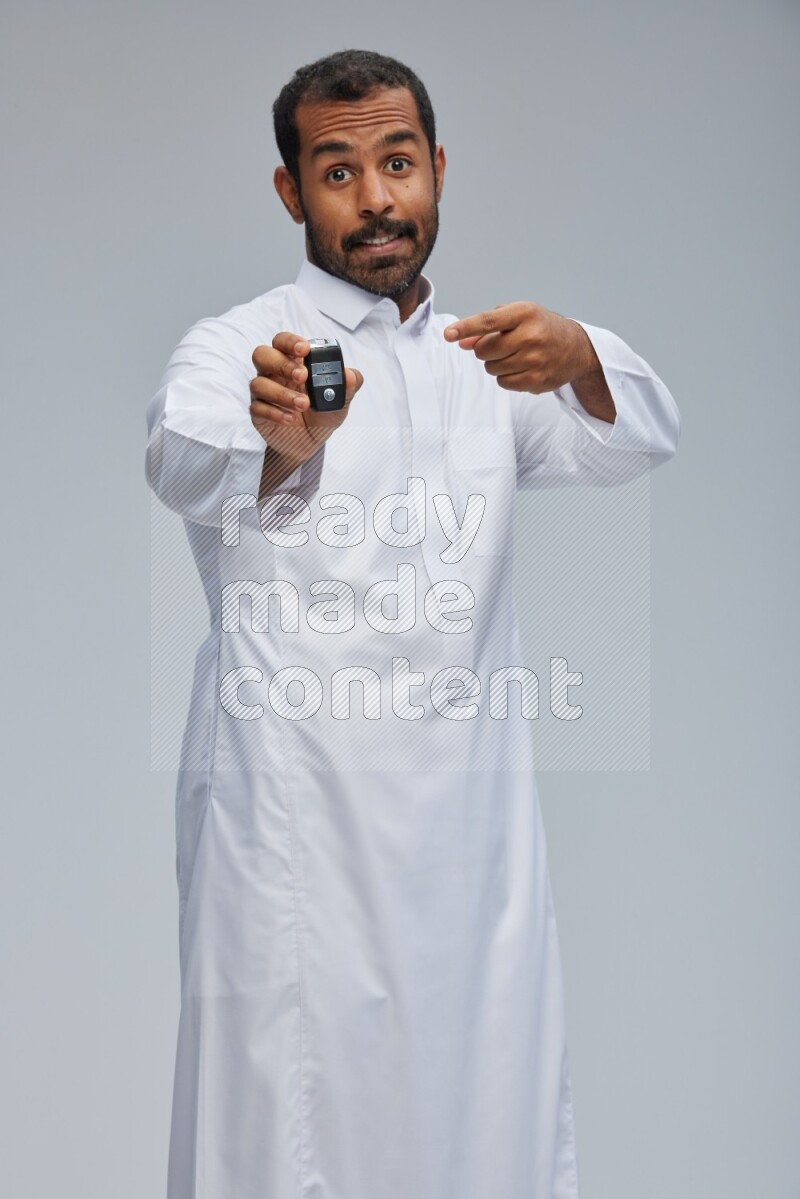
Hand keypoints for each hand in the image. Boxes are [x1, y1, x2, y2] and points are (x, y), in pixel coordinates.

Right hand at [250, 332, 363, 465]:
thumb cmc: (322, 413)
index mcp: (293, 361)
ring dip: (282, 393)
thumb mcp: (341, 400)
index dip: (290, 341)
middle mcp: (274, 373)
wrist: (311, 443)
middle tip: (303, 376)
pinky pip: (258, 408)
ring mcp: (264, 392)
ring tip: (303, 405)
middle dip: (281, 364)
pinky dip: (275, 413)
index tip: (304, 348)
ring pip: (258, 383)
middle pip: (262, 355)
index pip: (282, 341)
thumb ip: (348, 386)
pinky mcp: (258, 412)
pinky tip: (290, 419)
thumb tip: (351, 375)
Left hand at [443, 302, 600, 394]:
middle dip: (484, 350)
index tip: (449, 334)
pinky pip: (504, 383)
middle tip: (499, 346)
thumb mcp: (517, 317)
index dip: (466, 328)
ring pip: (492, 369)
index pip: (488, 321)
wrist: (576, 348)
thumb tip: (462, 342)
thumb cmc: (541, 328)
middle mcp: (532, 336)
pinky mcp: (537, 380)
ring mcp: (535, 360)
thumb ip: (487, 327)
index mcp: (525, 313)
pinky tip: (521, 368)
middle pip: (484, 350)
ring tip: (514, 356)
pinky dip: (506, 377)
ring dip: (495, 364)